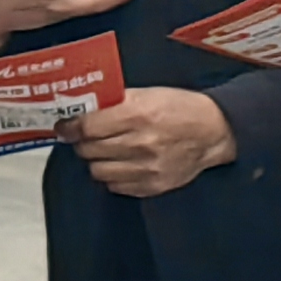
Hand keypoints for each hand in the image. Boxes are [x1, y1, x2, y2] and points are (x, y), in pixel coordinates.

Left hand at [66, 87, 239, 198]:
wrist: (215, 132)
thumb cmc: (181, 108)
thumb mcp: (149, 94)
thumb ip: (115, 103)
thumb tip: (81, 112)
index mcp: (137, 114)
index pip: (87, 127)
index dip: (70, 127)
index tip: (65, 127)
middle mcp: (140, 143)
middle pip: (89, 150)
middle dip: (83, 143)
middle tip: (88, 137)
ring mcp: (146, 168)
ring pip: (98, 171)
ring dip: (97, 160)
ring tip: (106, 151)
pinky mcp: (152, 186)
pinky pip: (116, 186)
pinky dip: (114, 176)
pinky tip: (122, 164)